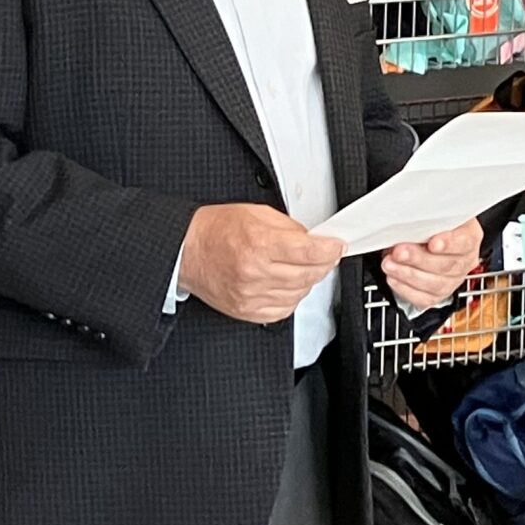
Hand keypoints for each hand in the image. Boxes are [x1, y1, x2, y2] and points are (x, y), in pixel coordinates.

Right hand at [179, 203, 343, 324]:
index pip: (309, 252)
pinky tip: (287, 284)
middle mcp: (255, 272)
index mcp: (259, 244)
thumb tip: (314, 239)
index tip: (337, 245)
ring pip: (300, 294)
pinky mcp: (247, 311)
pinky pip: (284, 310)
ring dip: (308, 280)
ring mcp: (251, 295)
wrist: (187, 251)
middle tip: (324, 254)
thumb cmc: (217, 230)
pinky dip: (292, 297)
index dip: (330, 249)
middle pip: (309, 274)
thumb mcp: (256, 213)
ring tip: (300, 267)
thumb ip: (289, 227)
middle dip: (323, 263)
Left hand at [381, 220, 481, 311]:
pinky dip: (405, 289)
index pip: (465, 241)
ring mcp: (453, 280)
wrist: (423, 239)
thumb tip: (409, 216)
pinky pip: (424, 298)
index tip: (432, 243)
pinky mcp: (437, 294)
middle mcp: (464, 260)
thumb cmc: (429, 224)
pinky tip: (393, 277)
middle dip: (418, 259)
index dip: (449, 243)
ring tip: (389, 264)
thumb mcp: (430, 212)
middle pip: (447, 265)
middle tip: (399, 252)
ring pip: (435, 284)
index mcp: (468, 235)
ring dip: (408, 274)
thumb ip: (425, 215)